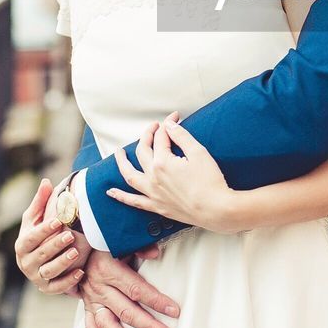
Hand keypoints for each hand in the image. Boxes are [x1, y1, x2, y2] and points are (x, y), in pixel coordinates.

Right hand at [14, 178, 89, 293]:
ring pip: (48, 271)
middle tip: (70, 235)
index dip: (44, 229)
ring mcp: (36, 276)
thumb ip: (40, 201)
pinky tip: (81, 272)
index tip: (59, 220)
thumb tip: (46, 181)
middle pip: (40, 254)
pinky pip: (57, 287)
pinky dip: (68, 281)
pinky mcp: (46, 288)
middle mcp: (25, 262)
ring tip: (76, 253)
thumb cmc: (38, 234)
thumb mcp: (36, 219)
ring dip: (62, 263)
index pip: (31, 238)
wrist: (39, 260)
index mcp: (22, 244)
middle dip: (55, 245)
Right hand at [80, 247, 178, 327]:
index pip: (137, 289)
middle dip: (148, 325)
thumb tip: (156, 253)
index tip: (174, 311)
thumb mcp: (118, 240)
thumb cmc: (102, 244)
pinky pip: (90, 327)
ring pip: (107, 323)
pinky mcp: (87, 307)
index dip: (156, 301)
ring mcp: (91, 299)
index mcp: (109, 269)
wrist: (76, 247)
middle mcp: (99, 287)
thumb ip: (138, 247)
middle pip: (126, 311)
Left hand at [107, 113, 238, 232]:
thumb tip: (169, 125)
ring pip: (130, 175)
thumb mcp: (199, 153)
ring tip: (118, 153)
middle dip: (148, 135)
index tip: (175, 118)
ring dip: (121, 162)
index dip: (168, 124)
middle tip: (154, 127)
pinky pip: (133, 201)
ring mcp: (153, 193)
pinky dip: (121, 196)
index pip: (161, 138)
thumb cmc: (210, 181)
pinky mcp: (157, 206)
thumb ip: (182, 136)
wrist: (216, 209)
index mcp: (163, 162)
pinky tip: (111, 192)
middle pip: (143, 151)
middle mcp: (153, 177)